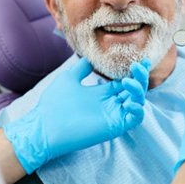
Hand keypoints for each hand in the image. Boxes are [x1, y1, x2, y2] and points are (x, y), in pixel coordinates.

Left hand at [4, 58, 150, 173]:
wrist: (44, 126)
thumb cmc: (53, 104)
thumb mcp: (69, 78)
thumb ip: (81, 68)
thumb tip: (90, 57)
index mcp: (101, 93)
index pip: (124, 81)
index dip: (134, 71)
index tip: (140, 60)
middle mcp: (110, 104)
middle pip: (134, 90)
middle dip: (140, 77)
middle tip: (139, 65)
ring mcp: (113, 115)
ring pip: (137, 102)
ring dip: (138, 90)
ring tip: (127, 81)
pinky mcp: (114, 126)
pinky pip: (134, 119)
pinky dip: (137, 110)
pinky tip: (129, 102)